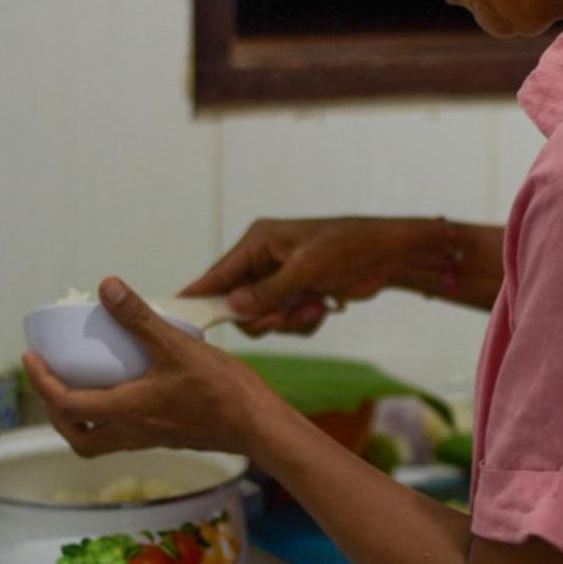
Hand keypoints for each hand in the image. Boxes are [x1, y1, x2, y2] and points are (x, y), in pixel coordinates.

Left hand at [21, 277, 275, 458]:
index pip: (66, 404)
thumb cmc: (223, 391)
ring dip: (83, 419)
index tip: (32, 358)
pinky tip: (130, 389)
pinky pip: (127, 434)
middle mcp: (134, 431)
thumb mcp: (177, 346)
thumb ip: (140, 318)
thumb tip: (107, 287)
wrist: (260, 426)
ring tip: (85, 386)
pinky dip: (113, 416)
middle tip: (53, 383)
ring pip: (101, 440)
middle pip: (78, 437)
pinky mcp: (170, 436)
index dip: (41, 382)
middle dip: (57, 414)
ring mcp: (152, 437)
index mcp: (127, 410)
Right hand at [180, 217, 412, 335]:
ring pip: (263, 317)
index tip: (175, 315)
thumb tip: (233, 307)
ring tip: (313, 306)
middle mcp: (264, 260)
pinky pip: (285, 321)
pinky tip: (322, 308)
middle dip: (263, 316)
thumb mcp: (306, 269)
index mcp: (259, 242)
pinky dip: (302, 321)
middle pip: (238, 304)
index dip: (198, 295)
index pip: (218, 273)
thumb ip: (268, 290)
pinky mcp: (297, 295)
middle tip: (284, 316)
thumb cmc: (348, 248)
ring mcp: (280, 279)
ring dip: (287, 320)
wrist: (386, 256)